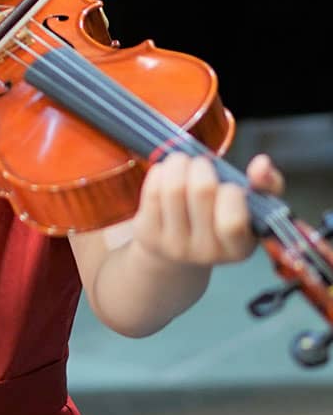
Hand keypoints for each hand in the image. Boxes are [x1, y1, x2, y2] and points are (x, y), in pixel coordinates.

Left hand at [131, 152, 283, 267]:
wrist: (177, 250)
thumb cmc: (220, 218)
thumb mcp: (250, 208)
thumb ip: (266, 185)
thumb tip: (262, 163)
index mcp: (239, 248)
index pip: (233, 220)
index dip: (231, 192)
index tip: (229, 186)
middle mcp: (206, 252)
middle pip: (201, 191)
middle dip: (202, 166)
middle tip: (202, 166)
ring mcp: (174, 245)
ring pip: (173, 186)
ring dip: (179, 163)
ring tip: (183, 164)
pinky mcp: (148, 234)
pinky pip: (152, 189)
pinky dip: (160, 171)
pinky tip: (167, 174)